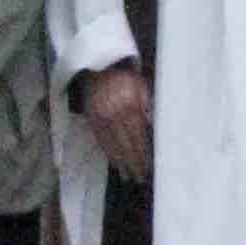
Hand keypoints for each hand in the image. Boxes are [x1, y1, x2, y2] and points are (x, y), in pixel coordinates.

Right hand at [79, 64, 151, 183]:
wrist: (98, 67)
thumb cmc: (125, 78)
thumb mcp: (141, 85)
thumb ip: (149, 104)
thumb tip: (153, 126)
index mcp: (129, 104)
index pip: (138, 135)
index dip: (143, 152)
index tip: (149, 166)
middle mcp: (114, 113)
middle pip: (126, 143)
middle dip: (134, 162)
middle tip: (141, 177)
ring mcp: (101, 117)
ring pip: (112, 145)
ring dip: (121, 163)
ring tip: (129, 177)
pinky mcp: (92, 119)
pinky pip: (101, 140)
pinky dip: (109, 154)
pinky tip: (115, 164)